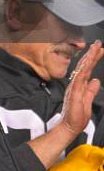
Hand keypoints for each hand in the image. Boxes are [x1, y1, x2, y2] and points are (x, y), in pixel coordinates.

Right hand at [27, 41, 103, 168]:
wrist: (69, 127)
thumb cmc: (77, 117)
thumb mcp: (88, 102)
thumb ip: (91, 90)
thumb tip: (96, 80)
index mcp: (80, 85)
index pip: (87, 69)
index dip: (93, 59)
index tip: (99, 50)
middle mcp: (76, 83)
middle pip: (84, 66)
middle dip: (92, 54)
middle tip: (98, 44)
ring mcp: (75, 86)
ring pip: (82, 69)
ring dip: (89, 58)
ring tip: (95, 48)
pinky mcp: (74, 91)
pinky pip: (79, 78)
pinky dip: (83, 69)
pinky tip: (87, 62)